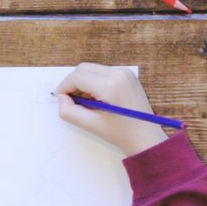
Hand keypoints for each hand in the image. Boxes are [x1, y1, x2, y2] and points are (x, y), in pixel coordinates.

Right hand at [53, 63, 167, 155]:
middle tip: (74, 102)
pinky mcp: (128, 75)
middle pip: (84, 68)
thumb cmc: (121, 133)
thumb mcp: (91, 125)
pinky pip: (103, 72)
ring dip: (84, 82)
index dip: (64, 87)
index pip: (78, 77)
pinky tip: (98, 99)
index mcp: (110, 85)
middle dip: (73, 83)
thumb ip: (70, 112)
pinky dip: (94, 82)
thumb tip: (60, 98)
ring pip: (92, 69)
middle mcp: (119, 73)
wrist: (146, 136)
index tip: (60, 100)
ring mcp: (125, 72)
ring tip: (88, 103)